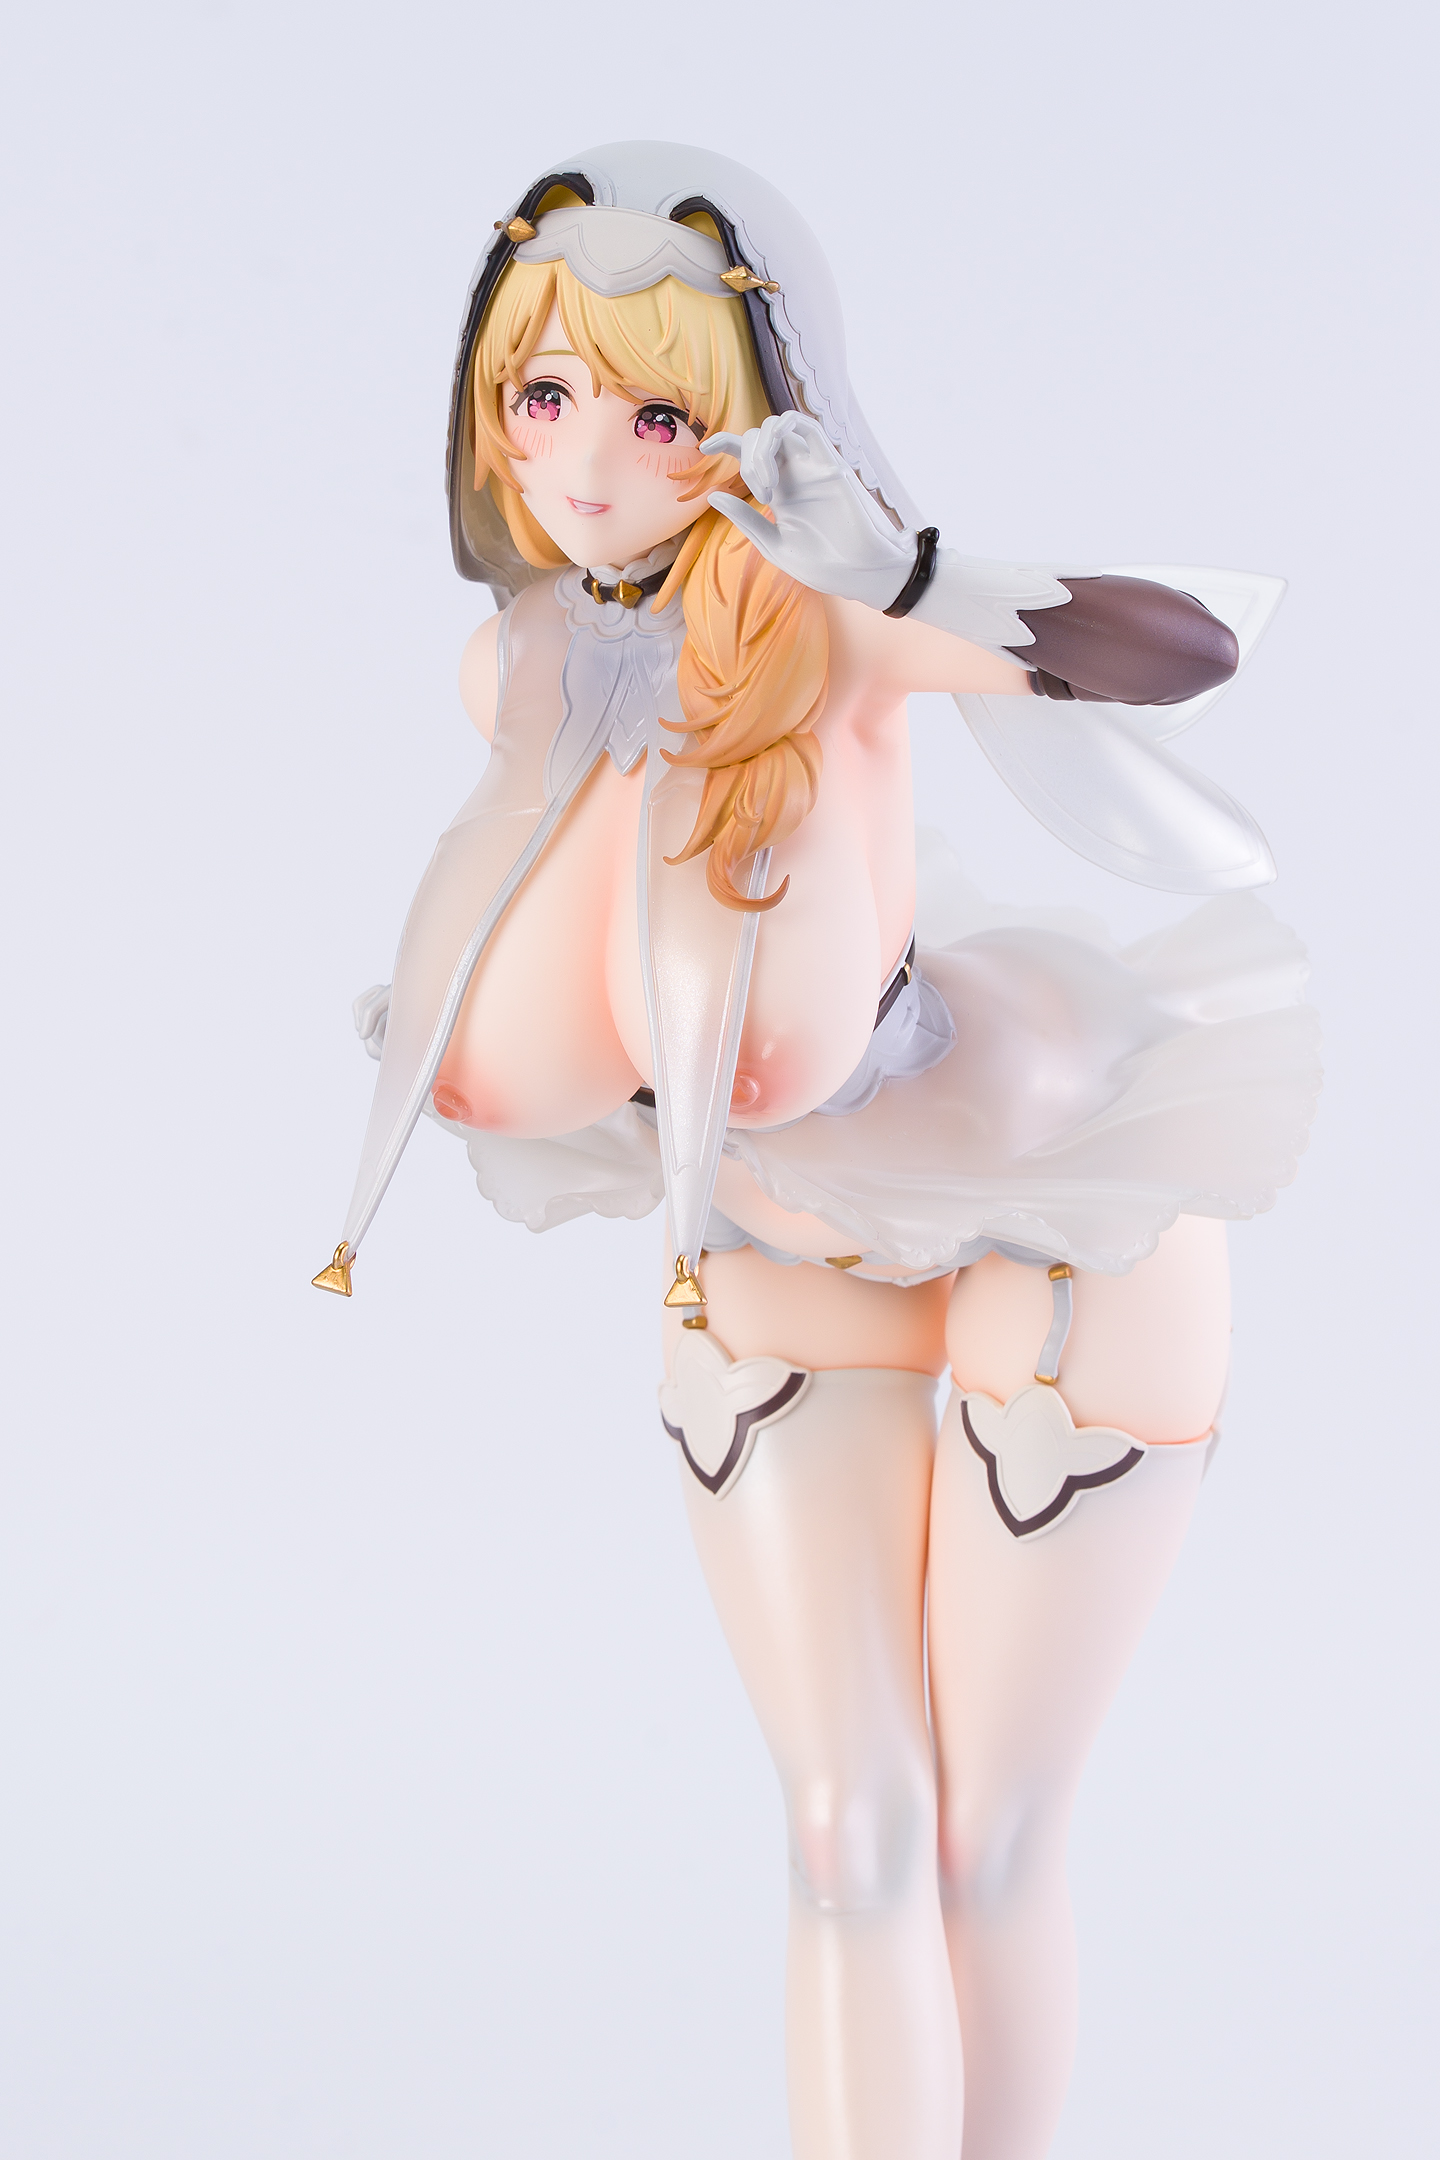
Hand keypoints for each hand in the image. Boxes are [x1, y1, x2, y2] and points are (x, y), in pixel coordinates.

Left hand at [702, 412, 917, 610]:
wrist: (860, 571)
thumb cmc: (822, 565)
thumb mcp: (774, 545)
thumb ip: (745, 520)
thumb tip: (713, 496)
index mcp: (778, 491)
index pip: (747, 454)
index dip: (725, 442)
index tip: (705, 447)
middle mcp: (792, 473)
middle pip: (757, 437)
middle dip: (746, 458)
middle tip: (760, 493)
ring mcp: (810, 466)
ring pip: (777, 427)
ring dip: (761, 448)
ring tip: (768, 486)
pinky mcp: (829, 462)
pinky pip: (807, 425)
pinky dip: (784, 430)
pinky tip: (778, 460)